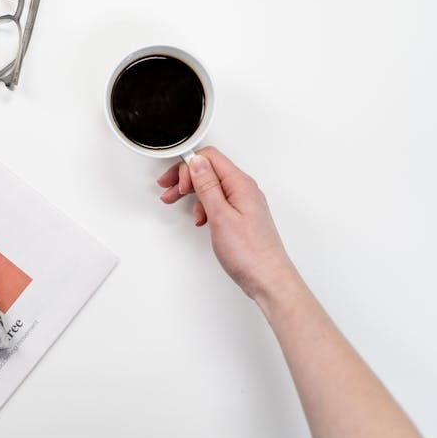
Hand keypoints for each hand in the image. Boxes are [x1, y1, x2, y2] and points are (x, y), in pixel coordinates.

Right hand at [157, 146, 296, 299]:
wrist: (268, 280)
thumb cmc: (249, 253)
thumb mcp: (220, 216)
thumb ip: (207, 186)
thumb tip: (197, 162)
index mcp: (240, 184)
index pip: (210, 158)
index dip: (188, 165)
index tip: (174, 180)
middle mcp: (244, 189)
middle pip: (209, 170)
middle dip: (185, 177)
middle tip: (169, 190)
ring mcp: (244, 202)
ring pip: (212, 186)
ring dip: (192, 192)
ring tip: (176, 201)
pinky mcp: (241, 215)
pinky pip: (218, 200)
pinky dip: (203, 206)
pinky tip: (199, 218)